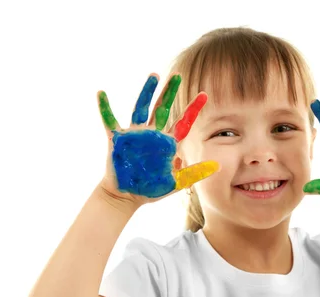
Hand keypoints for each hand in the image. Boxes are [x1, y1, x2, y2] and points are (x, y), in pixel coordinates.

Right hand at [98, 73, 218, 206]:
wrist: (127, 197)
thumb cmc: (150, 189)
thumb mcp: (177, 181)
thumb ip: (195, 172)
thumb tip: (218, 166)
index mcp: (167, 143)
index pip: (183, 122)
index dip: (193, 109)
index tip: (205, 94)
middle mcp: (152, 134)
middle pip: (162, 108)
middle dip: (169, 93)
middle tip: (176, 76)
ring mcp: (135, 135)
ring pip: (141, 108)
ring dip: (146, 92)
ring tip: (153, 75)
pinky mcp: (118, 139)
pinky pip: (109, 120)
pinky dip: (105, 107)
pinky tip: (101, 93)